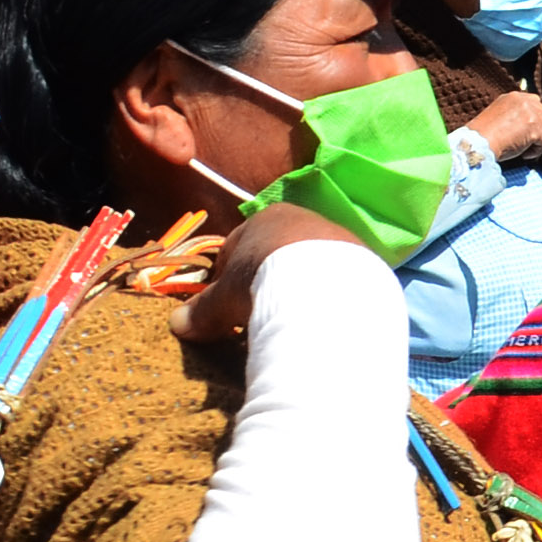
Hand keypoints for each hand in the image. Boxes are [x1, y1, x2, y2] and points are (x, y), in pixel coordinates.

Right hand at [176, 200, 356, 343]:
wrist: (325, 286)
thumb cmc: (262, 279)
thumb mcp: (224, 297)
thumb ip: (203, 309)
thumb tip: (176, 323)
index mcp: (265, 218)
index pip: (237, 246)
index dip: (227, 279)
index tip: (225, 308)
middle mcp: (304, 219)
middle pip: (278, 255)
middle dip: (267, 282)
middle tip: (259, 316)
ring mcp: (338, 238)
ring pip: (310, 266)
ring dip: (300, 290)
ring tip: (293, 322)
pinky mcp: (365, 262)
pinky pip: (338, 281)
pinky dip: (328, 298)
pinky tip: (322, 321)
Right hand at [464, 95, 541, 166]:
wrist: (478, 143)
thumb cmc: (484, 135)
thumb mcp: (498, 114)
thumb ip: (515, 112)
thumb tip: (529, 123)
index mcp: (514, 96)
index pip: (536, 102)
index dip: (534, 118)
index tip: (525, 130)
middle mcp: (524, 101)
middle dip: (539, 128)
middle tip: (527, 141)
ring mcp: (531, 114)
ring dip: (538, 140)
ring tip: (523, 148)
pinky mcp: (535, 128)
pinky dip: (536, 151)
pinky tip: (523, 154)